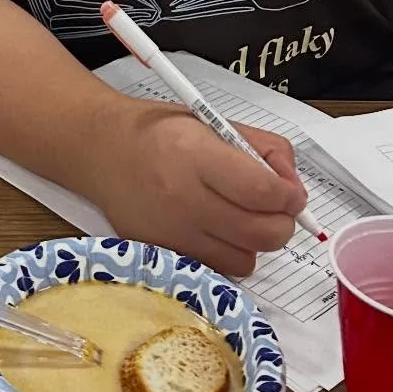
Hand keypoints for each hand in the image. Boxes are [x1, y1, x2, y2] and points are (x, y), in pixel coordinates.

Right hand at [95, 103, 307, 277]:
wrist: (100, 150)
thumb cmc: (160, 132)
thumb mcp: (213, 121)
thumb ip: (263, 148)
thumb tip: (292, 186)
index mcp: (195, 155)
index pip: (263, 192)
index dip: (290, 196)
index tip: (291, 192)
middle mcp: (183, 199)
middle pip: (262, 234)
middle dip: (281, 222)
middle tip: (274, 207)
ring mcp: (172, 234)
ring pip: (246, 260)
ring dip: (253, 241)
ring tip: (239, 216)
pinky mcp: (164, 256)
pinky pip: (219, 270)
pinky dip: (227, 253)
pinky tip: (216, 229)